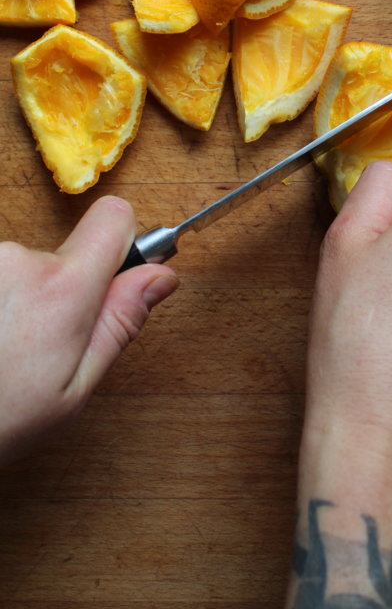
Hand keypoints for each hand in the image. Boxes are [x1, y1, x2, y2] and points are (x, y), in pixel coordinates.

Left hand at [0, 196, 177, 464]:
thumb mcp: (72, 391)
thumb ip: (120, 323)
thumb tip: (160, 276)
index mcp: (61, 290)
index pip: (114, 217)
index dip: (119, 247)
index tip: (108, 280)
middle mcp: (15, 260)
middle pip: (60, 253)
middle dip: (56, 291)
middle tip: (32, 347)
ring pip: (16, 267)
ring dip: (12, 300)